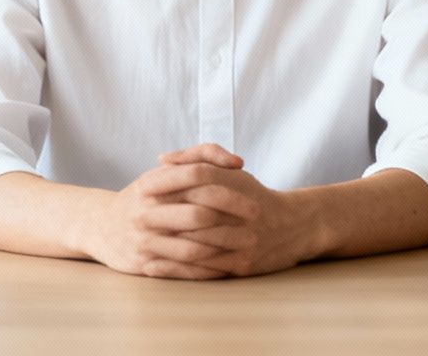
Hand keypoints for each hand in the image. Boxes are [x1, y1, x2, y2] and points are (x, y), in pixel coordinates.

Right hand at [79, 148, 250, 278]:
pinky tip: (227, 266)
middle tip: (256, 227)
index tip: (254, 200)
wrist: (100, 226)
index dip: (230, 189)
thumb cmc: (144, 197)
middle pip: (199, 215)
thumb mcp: (164, 172)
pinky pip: (183, 269)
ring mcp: (145, 239)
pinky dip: (208, 269)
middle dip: (232, 222)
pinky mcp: (144, 264)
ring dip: (224, 250)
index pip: (197, 177)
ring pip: (193, 247)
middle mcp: (147, 210)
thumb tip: (237, 163)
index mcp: (154, 183)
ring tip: (247, 249)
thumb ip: (201, 156)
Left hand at [146, 143, 317, 277]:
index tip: (141, 187)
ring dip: (167, 246)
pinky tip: (154, 267)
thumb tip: (161, 159)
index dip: (168, 181)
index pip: (199, 177)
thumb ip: (196, 159)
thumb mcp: (230, 173)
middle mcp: (241, 212)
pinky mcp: (243, 265)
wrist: (294, 226)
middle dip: (163, 217)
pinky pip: (205, 269)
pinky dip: (177, 269)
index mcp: (236, 185)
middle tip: (134, 219)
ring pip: (199, 243)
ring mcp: (243, 240)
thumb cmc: (252, 195)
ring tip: (137, 245)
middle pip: (196, 213)